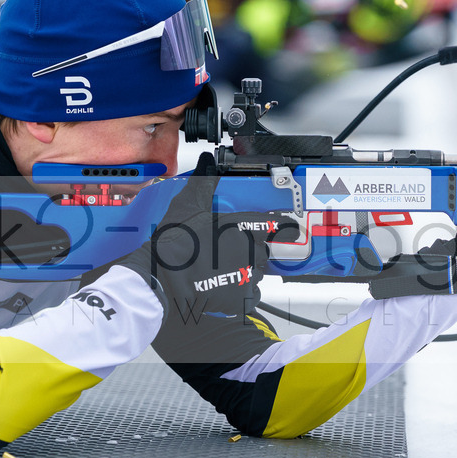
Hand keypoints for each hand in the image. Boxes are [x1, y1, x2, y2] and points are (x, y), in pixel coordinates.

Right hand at [118, 154, 275, 329]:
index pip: (274, 225)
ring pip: (256, 273)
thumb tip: (208, 160)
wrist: (164, 277)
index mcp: (240, 226)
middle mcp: (249, 249)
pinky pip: (252, 296)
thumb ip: (203, 182)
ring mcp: (246, 274)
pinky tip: (227, 288)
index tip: (291, 229)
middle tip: (228, 254)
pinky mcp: (241, 297)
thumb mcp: (188, 204)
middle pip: (262, 251)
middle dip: (250, 252)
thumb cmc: (175, 242)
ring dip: (245, 272)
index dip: (284, 227)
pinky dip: (243, 294)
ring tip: (222, 271)